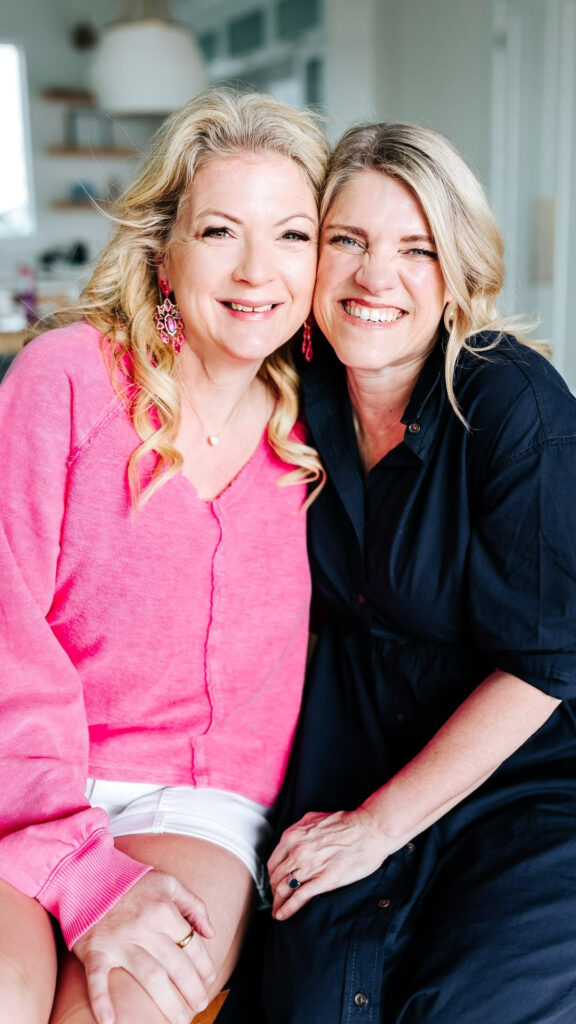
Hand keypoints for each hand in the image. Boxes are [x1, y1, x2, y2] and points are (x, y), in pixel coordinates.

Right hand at [73, 869, 215, 1023]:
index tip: (209, 981)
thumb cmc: (132, 881)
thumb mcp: (168, 883)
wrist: (88, 875)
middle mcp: (143, 926)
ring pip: (149, 976)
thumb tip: (210, 932)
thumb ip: (193, 905)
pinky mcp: (94, 950)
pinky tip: (110, 1022)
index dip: (204, 965)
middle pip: (175, 965)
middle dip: (192, 989)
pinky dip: (102, 1001)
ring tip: (179, 1019)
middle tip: (200, 1005)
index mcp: (163, 910)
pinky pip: (98, 979)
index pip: (191, 944)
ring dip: (167, 1002)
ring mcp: (118, 940)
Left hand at [267, 807, 387, 920]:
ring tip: (276, 911)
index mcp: (293, 835)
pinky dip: (287, 909)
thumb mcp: (315, 819)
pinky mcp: (323, 881)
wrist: (369, 830)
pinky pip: (298, 897)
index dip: (272, 875)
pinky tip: (281, 916)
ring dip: (277, 902)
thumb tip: (293, 838)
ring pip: (283, 888)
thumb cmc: (347, 823)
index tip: (274, 882)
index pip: (273, 862)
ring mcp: (309, 866)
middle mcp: (296, 851)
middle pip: (276, 877)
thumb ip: (300, 830)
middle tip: (275, 899)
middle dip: (273, 890)